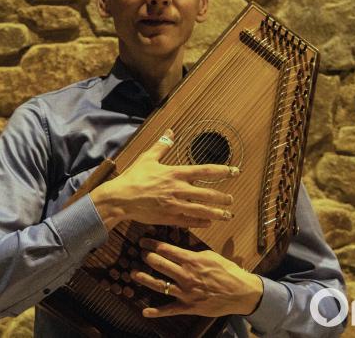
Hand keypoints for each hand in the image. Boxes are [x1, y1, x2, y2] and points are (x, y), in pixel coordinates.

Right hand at [89, 129, 238, 230]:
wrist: (120, 198)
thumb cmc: (133, 177)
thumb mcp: (148, 158)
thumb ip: (162, 145)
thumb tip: (170, 131)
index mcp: (175, 173)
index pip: (203, 171)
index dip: (221, 171)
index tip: (234, 171)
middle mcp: (177, 189)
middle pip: (206, 194)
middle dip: (221, 198)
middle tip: (231, 200)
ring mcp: (174, 205)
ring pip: (200, 210)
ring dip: (215, 213)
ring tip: (226, 215)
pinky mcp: (168, 217)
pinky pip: (188, 221)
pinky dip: (200, 222)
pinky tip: (208, 223)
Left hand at [132, 237, 263, 317]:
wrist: (242, 292)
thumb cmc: (228, 272)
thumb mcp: (211, 256)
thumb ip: (193, 252)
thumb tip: (179, 248)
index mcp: (192, 260)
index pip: (166, 249)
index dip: (152, 244)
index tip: (143, 241)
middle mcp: (186, 275)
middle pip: (160, 264)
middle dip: (147, 257)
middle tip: (139, 254)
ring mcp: (186, 292)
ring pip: (160, 285)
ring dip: (144, 279)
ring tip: (133, 274)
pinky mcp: (189, 306)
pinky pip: (170, 309)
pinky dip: (157, 312)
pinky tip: (145, 312)